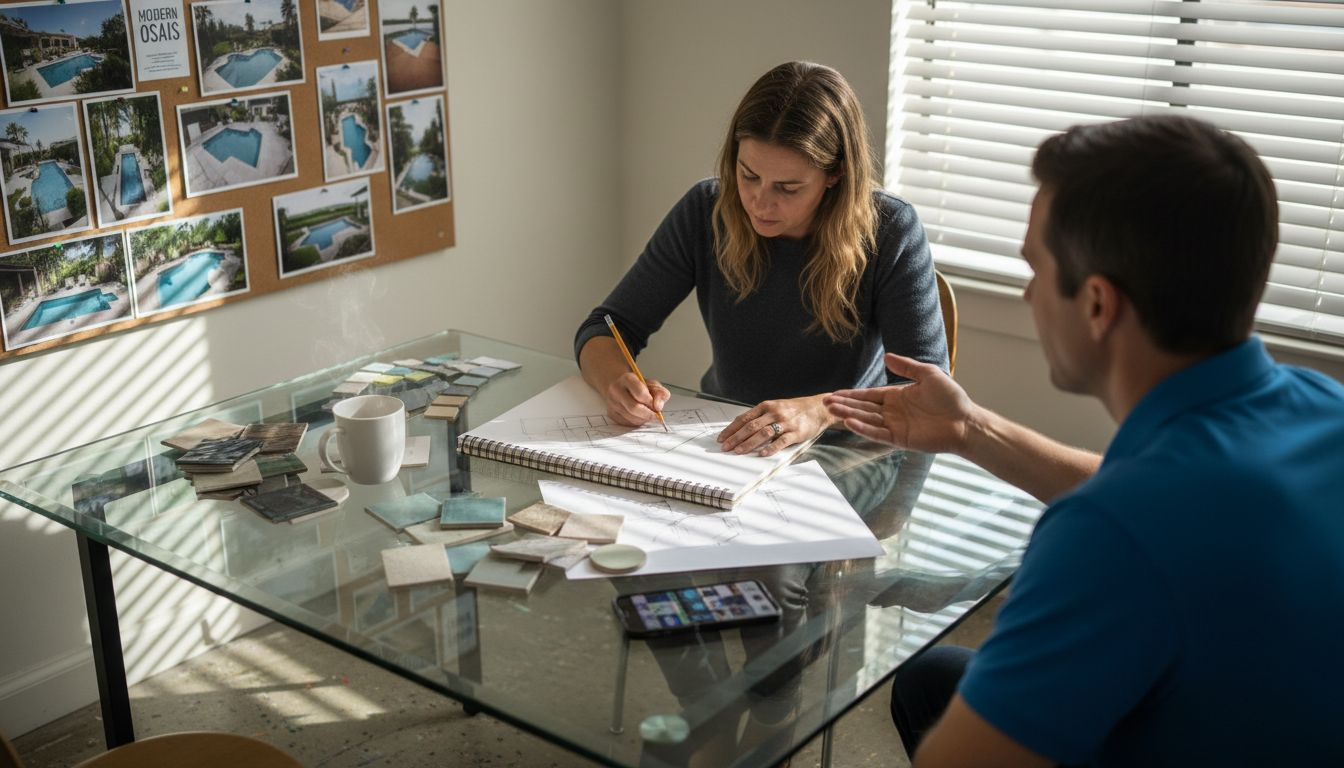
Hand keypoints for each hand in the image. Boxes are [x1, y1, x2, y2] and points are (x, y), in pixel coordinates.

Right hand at [602, 372, 669, 426]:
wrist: (624, 388)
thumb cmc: (640, 387)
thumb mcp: (653, 385)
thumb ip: (660, 393)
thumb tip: (658, 407)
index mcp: (627, 378)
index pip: (640, 393)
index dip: (650, 402)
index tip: (656, 406)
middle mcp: (616, 390)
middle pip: (634, 408)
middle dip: (648, 414)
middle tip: (656, 416)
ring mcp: (612, 402)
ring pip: (631, 417)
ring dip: (643, 419)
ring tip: (648, 414)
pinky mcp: (611, 413)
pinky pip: (627, 423)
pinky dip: (637, 422)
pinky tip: (640, 417)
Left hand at [718, 394, 833, 456]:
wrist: (818, 408)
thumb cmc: (794, 409)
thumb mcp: (775, 407)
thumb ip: (760, 416)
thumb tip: (740, 427)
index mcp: (766, 406)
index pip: (744, 418)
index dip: (732, 429)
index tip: (722, 438)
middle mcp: (774, 413)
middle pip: (751, 427)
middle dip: (736, 438)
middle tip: (725, 448)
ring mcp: (785, 422)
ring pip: (763, 433)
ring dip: (749, 443)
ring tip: (738, 451)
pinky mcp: (796, 432)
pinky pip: (781, 441)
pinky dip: (771, 447)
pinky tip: (762, 454)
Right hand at [824, 354, 974, 453]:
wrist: (965, 421)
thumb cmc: (951, 398)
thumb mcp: (928, 374)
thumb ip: (907, 367)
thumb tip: (887, 356)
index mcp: (897, 397)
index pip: (869, 395)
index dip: (852, 394)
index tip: (834, 393)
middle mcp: (893, 412)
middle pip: (863, 408)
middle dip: (844, 405)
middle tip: (825, 402)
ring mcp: (895, 426)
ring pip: (866, 420)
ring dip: (849, 415)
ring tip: (832, 410)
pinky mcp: (899, 439)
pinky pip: (877, 434)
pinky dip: (863, 429)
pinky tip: (850, 422)